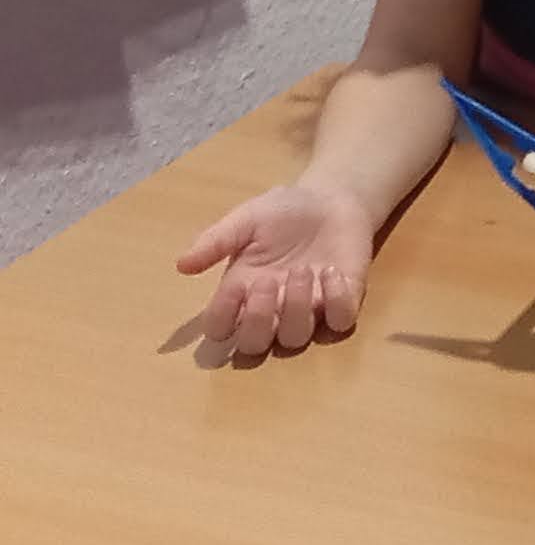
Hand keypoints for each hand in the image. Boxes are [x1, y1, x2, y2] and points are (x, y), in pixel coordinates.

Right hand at [176, 183, 376, 355]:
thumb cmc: (283, 213)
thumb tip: (181, 265)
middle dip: (258, 319)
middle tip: (267, 281)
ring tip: (303, 269)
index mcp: (241, 292)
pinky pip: (340, 321)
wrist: (331, 199)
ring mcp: (308, 309)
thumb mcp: (246, 219)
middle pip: (254, 346)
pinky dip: (337, 303)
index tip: (232, 288)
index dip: (221, 318)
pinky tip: (331, 272)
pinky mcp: (343, 300)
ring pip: (295, 338)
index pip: (220, 328)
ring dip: (296, 308)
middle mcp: (271, 309)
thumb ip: (216, 240)